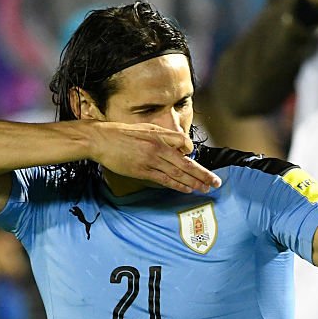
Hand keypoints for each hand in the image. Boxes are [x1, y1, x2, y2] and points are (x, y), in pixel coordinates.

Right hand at [87, 122, 220, 193]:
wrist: (101, 138)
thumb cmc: (122, 133)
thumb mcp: (146, 129)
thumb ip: (163, 138)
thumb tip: (178, 148)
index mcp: (160, 136)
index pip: (185, 146)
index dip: (193, 155)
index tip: (198, 162)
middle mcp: (158, 148)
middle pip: (186, 164)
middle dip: (203, 174)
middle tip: (216, 182)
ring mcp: (151, 161)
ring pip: (178, 174)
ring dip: (194, 183)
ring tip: (205, 189)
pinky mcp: (142, 171)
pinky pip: (164, 180)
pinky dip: (177, 185)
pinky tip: (187, 190)